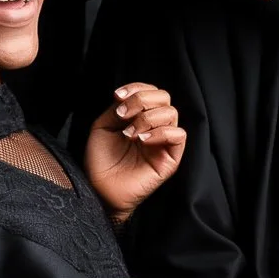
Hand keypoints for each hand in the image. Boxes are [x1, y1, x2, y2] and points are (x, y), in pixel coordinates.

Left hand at [82, 82, 186, 221]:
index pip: (150, 92)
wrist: (100, 188)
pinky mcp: (171, 158)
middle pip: (164, 97)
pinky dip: (161, 132)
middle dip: (141, 101)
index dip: (136, 88)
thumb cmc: (100, 160)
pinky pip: (179, 135)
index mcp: (140, 116)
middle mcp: (154, 126)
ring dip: (147, 118)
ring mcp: (163, 142)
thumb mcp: (103, 126)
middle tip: (123, 116)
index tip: (118, 96)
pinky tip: (143, 140)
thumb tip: (130, 98)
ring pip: (171, 113)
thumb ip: (118, 109)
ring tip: (129, 133)